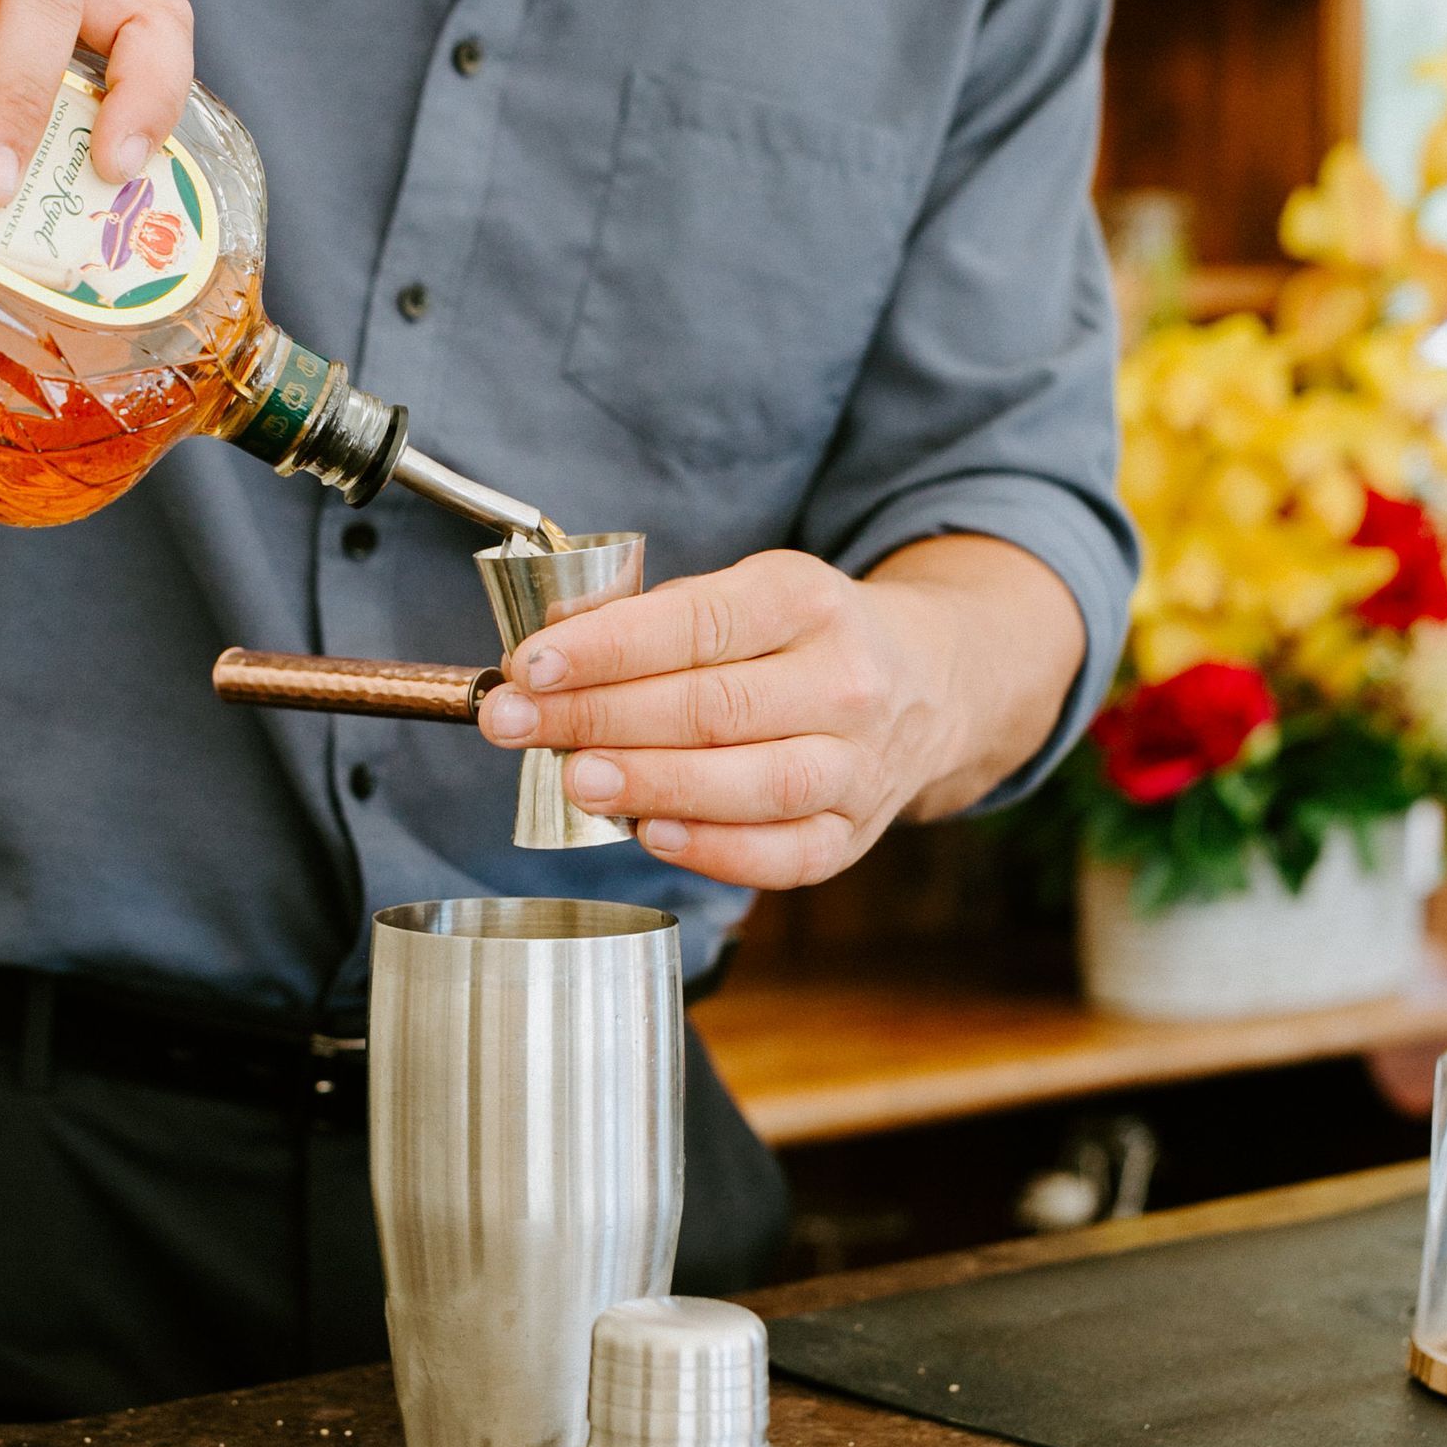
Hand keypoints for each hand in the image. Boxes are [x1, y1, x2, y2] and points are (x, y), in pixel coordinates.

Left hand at [476, 541, 1082, 888]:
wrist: (932, 680)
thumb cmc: (803, 637)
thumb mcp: (748, 592)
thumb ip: (656, 620)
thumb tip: (549, 653)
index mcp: (806, 600)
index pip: (698, 623)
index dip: (608, 647)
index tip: (531, 664)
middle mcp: (844, 681)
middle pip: (713, 706)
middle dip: (599, 717)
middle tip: (514, 725)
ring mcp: (860, 763)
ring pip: (754, 783)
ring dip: (653, 784)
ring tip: (574, 781)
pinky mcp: (857, 831)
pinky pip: (787, 854)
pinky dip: (715, 849)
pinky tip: (648, 833)